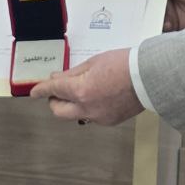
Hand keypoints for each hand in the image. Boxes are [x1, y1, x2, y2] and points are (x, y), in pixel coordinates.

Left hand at [29, 48, 143, 125]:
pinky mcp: (109, 122)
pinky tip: (98, 95)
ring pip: (75, 115)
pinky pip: (91, 116)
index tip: (35, 91)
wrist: (149, 77)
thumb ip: (73, 73)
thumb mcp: (94, 63)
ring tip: (83, 89)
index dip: (42, 90)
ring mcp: (99, 117)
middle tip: (58, 90)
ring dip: (72, 104)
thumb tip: (57, 78)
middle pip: (59, 111)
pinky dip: (89, 107)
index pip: (54, 90)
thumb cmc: (124, 65)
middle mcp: (87, 108)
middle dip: (54, 101)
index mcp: (81, 91)